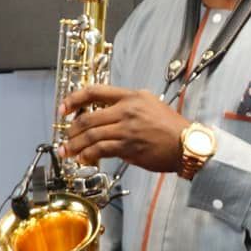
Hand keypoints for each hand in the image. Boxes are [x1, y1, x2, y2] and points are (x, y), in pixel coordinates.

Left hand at [58, 85, 190, 173]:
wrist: (186, 144)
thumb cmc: (171, 127)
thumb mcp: (150, 105)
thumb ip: (127, 108)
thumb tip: (104, 119)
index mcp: (131, 96)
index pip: (95, 91)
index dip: (74, 99)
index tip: (63, 108)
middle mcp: (127, 109)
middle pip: (88, 117)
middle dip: (71, 130)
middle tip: (65, 137)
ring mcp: (127, 128)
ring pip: (91, 135)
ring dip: (75, 145)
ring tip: (68, 151)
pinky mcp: (129, 146)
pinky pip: (101, 149)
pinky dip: (88, 155)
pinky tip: (83, 159)